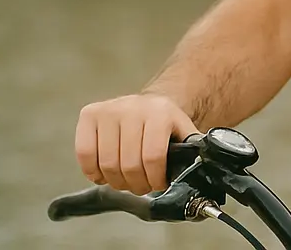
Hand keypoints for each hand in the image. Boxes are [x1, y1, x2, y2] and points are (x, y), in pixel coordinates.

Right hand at [74, 93, 199, 194]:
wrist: (150, 104)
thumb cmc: (166, 125)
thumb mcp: (185, 133)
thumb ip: (194, 151)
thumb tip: (206, 168)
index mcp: (160, 112)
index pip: (152, 157)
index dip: (154, 179)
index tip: (158, 184)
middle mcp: (133, 107)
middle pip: (128, 164)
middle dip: (137, 184)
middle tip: (142, 186)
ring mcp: (109, 109)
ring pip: (106, 164)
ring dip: (116, 182)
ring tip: (126, 181)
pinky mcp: (89, 114)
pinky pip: (85, 154)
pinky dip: (93, 172)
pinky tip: (105, 173)